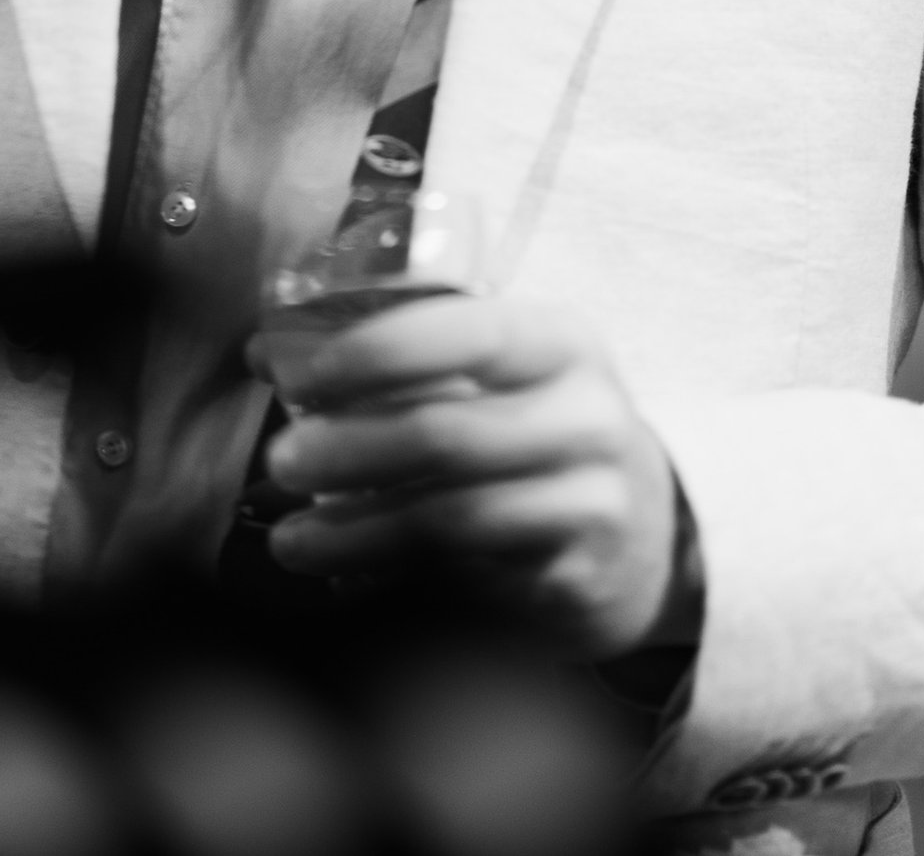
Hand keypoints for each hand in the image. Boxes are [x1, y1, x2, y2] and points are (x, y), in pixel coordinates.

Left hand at [252, 292, 698, 659]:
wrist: (654, 532)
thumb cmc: (542, 428)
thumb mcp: (510, 371)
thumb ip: (410, 356)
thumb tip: (269, 357)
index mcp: (563, 345)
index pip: (467, 333)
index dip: (374, 351)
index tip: (298, 371)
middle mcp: (587, 422)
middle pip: (448, 436)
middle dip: (349, 449)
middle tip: (280, 460)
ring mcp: (590, 512)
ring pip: (451, 523)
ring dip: (355, 533)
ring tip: (290, 539)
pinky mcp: (576, 590)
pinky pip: (466, 586)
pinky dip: (393, 581)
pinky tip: (343, 577)